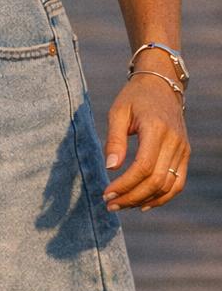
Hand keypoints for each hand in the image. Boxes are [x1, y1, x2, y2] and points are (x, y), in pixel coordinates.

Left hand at [102, 76, 189, 211]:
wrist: (161, 85)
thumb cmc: (134, 97)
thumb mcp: (118, 112)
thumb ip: (114, 140)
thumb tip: (110, 168)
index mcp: (156, 129)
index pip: (144, 167)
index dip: (125, 184)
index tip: (106, 193)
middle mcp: (174, 141)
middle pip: (156, 181)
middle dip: (131, 197)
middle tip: (110, 204)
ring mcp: (183, 149)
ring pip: (168, 186)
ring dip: (145, 200)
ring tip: (122, 205)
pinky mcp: (185, 154)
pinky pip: (178, 183)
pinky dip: (162, 197)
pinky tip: (143, 204)